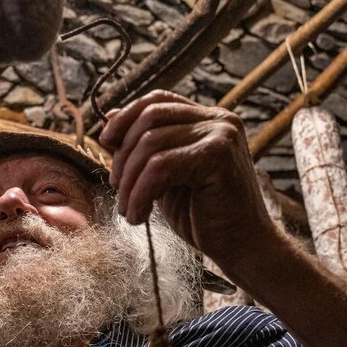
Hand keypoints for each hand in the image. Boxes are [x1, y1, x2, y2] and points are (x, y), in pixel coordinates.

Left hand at [98, 90, 276, 270]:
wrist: (241, 246)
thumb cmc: (204, 216)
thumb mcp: (165, 177)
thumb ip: (145, 149)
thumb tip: (111, 118)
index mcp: (207, 119)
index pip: (158, 100)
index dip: (125, 117)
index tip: (106, 143)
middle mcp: (218, 120)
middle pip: (150, 116)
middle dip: (123, 155)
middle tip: (118, 188)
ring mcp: (221, 134)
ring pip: (151, 143)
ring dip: (130, 182)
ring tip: (129, 210)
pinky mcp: (218, 156)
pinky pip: (161, 166)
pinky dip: (141, 192)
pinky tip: (139, 216)